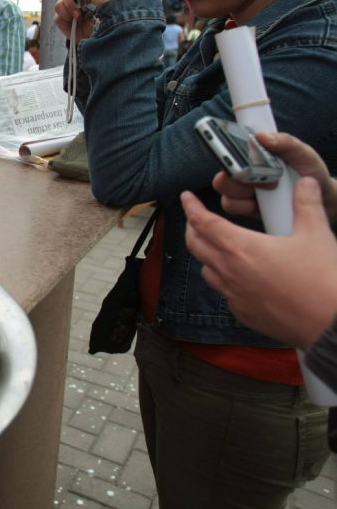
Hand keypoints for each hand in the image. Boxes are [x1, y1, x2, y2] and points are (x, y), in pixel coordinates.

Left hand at [182, 178, 336, 348]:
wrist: (331, 325)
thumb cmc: (323, 280)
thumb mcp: (316, 234)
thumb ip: (306, 205)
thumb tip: (306, 183)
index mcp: (240, 248)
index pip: (203, 222)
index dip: (191, 207)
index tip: (186, 198)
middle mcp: (229, 272)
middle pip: (195, 246)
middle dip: (192, 229)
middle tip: (197, 219)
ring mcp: (233, 295)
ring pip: (206, 271)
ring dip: (206, 256)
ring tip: (216, 247)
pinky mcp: (243, 313)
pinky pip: (224, 294)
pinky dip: (224, 281)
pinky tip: (238, 277)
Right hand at [213, 131, 336, 221]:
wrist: (324, 199)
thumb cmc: (310, 172)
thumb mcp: (303, 153)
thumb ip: (286, 142)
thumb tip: (262, 136)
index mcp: (253, 156)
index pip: (227, 151)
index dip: (224, 153)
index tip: (232, 156)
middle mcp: (244, 174)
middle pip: (221, 177)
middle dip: (235, 178)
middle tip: (259, 177)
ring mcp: (244, 194)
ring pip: (226, 196)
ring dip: (244, 194)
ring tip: (270, 191)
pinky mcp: (248, 210)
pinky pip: (235, 209)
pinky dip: (248, 207)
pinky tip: (267, 205)